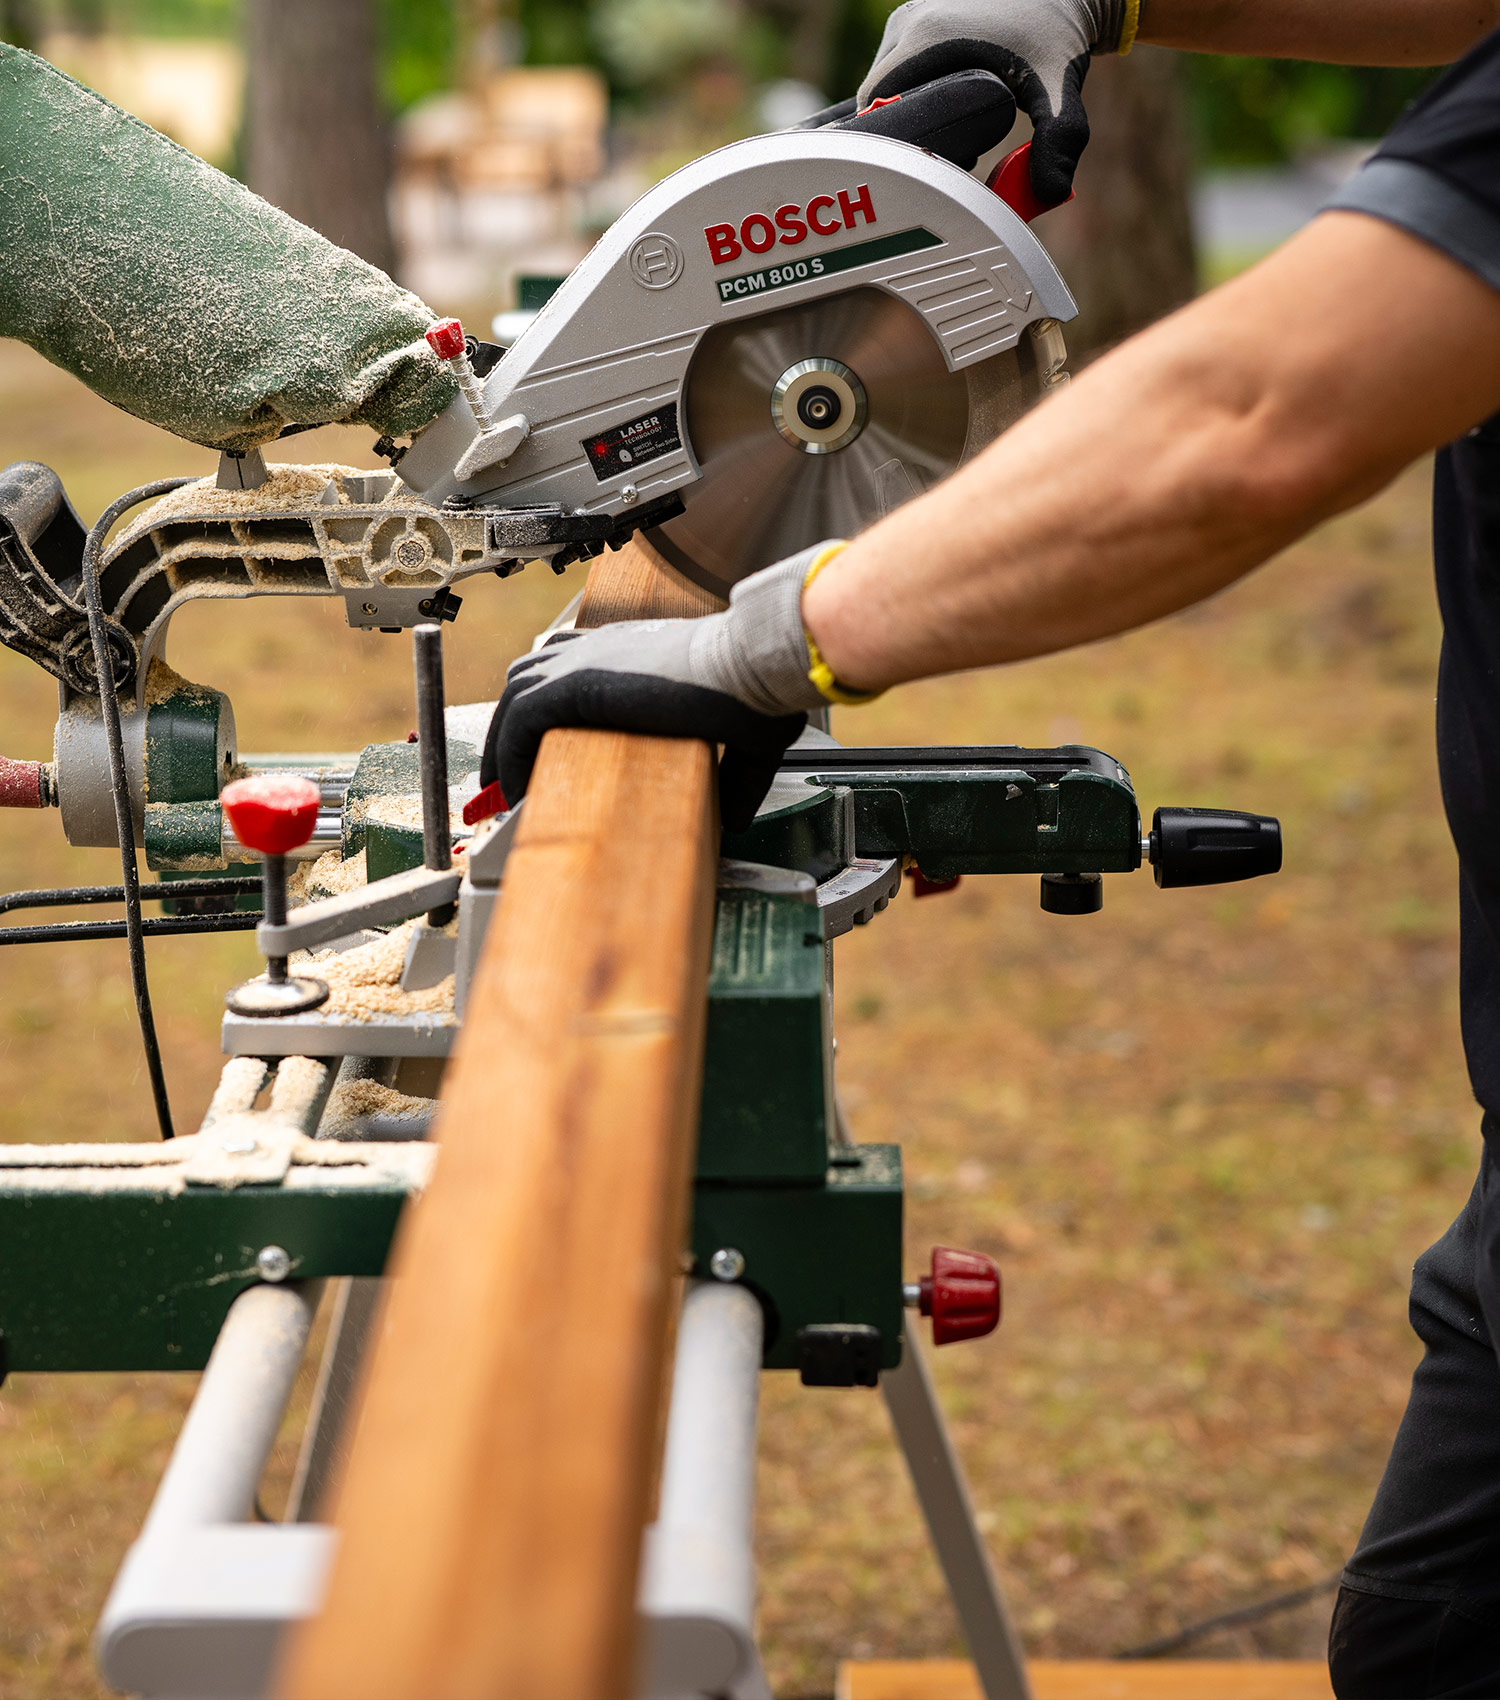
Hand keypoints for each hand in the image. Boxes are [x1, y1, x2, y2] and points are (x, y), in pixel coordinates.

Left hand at [482, 545, 848, 830]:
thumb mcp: (743, 737)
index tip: (544, 745)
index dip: (550, 703)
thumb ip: (735, 779)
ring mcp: (583, 662)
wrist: (749, 666)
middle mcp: (601, 648)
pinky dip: (509, 754)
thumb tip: (734, 821)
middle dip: (513, 722)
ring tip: (501, 787)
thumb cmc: (753, 691)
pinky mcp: (574, 684)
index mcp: (635, 650)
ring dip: (502, 741)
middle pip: (530, 675)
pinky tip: (514, 789)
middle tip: (508, 771)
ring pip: (514, 696)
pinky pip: (518, 721)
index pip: (572, 664)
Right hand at [857, 0, 1134, 205]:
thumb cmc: (1057, 37)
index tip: (928, 161)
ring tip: (953, 130)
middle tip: (949, 152)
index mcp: (929, 37)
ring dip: (909, 110)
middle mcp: (911, 20)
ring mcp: (911, 15)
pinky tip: (947, 107)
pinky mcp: (918, 17)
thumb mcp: (1057, 92)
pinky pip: (897, 65)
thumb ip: (1057, 144)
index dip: (894, 141)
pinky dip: (914, 90)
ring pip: (886, 80)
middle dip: (905, 129)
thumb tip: (1051, 193)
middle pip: (877, 94)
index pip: (875, 103)